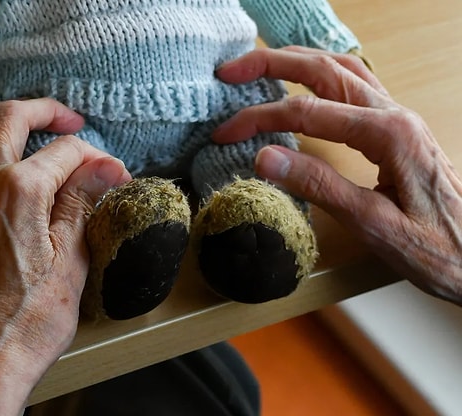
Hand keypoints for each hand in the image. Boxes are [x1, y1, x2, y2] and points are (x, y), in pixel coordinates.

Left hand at [0, 98, 130, 414]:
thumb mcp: (72, 260)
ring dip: (0, 124)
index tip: (114, 174)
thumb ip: (81, 203)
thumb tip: (104, 168)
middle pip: (7, 119)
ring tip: (28, 132)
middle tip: (70, 119)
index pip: (64, 152)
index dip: (96, 158)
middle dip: (44, 110)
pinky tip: (6, 184)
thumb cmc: (29, 322)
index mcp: (18, 192)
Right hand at [214, 46, 461, 304]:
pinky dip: (320, 74)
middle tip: (231, 71)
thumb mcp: (375, 225)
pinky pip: (354, 84)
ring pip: (341, 69)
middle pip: (324, 70)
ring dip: (296, 62)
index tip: (226, 131)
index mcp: (389, 134)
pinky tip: (305, 81)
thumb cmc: (438, 248)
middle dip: (272, 64)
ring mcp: (397, 117)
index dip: (261, 118)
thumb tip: (264, 157)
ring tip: (260, 66)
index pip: (308, 112)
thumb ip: (320, 187)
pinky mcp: (396, 128)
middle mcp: (393, 114)